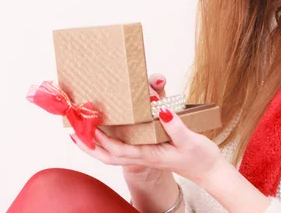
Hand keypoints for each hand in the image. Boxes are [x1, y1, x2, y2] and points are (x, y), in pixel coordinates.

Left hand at [70, 88, 222, 187]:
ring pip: (111, 153)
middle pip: (107, 155)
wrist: (209, 170)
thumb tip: (162, 110)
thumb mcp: (190, 140)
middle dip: (88, 145)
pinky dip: (106, 141)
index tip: (88, 125)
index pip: (117, 150)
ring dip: (93, 143)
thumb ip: (175, 126)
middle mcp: (141, 156)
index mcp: (148, 155)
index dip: (101, 139)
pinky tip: (102, 131)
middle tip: (71, 130)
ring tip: (78, 130)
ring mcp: (142, 155)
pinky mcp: (146, 151)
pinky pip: (120, 148)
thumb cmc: (200, 157)